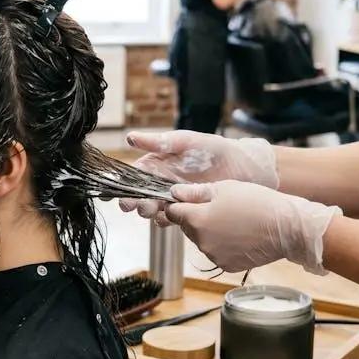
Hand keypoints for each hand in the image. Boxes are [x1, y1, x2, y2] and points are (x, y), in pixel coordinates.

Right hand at [118, 130, 277, 218]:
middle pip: (140, 194)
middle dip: (135, 201)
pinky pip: (171, 218)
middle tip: (135, 205)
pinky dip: (167, 220)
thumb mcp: (187, 141)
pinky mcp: (188, 210)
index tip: (113, 193)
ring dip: (150, 211)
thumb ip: (160, 142)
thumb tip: (130, 138)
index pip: (134, 174)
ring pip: (154, 208)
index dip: (123, 184)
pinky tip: (168, 218)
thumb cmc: (216, 150)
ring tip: (152, 210)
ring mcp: (175, 197)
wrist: (245, 169)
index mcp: (159, 163)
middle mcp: (163, 182)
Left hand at [163, 181, 340, 274]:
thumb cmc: (258, 202)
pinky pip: (216, 253)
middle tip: (220, 208)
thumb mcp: (225, 188)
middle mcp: (201, 241)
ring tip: (234, 221)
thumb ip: (195, 192)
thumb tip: (174, 193)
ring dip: (210, 232)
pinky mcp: (226, 266)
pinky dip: (222, 245)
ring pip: (202, 241)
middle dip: (196, 218)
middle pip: (187, 228)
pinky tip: (240, 236)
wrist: (287, 228)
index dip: (177, 205)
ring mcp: (213, 256)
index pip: (172, 213)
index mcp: (197, 219)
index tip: (187, 201)